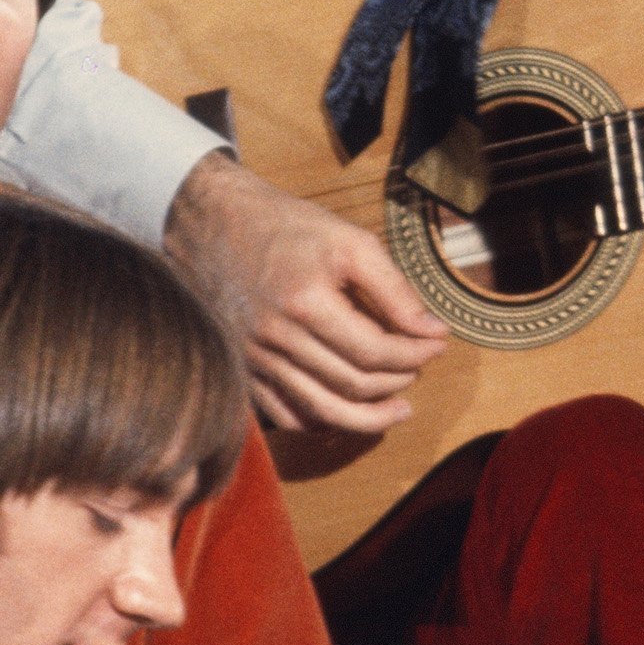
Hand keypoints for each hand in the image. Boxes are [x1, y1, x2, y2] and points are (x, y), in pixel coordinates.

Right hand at [160, 153, 446, 435]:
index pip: (375, 351)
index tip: (437, 343)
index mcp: (305, 303)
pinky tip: (346, 411)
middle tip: (418, 367)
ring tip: (398, 410)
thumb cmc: (282, 226)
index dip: (415, 354)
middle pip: (352, 385)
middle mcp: (275, 339)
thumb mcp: (347, 240)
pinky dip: (322, 421)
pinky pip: (285, 415)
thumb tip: (432, 330)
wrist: (207, 223)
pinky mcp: (241, 370)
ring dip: (368, 417)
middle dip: (398, 381)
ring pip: (321, 411)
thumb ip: (393, 288)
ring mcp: (254, 360)